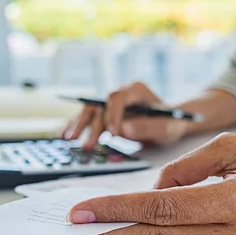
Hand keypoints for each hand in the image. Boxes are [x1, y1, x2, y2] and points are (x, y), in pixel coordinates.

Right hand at [61, 82, 187, 149]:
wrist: (171, 123)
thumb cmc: (171, 123)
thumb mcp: (166, 127)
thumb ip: (148, 128)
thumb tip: (123, 130)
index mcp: (136, 90)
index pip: (118, 98)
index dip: (113, 115)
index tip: (114, 134)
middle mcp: (120, 93)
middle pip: (100, 105)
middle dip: (91, 125)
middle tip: (86, 145)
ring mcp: (111, 103)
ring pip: (90, 111)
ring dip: (79, 125)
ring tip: (69, 140)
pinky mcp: (105, 113)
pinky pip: (88, 118)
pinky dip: (76, 126)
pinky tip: (64, 136)